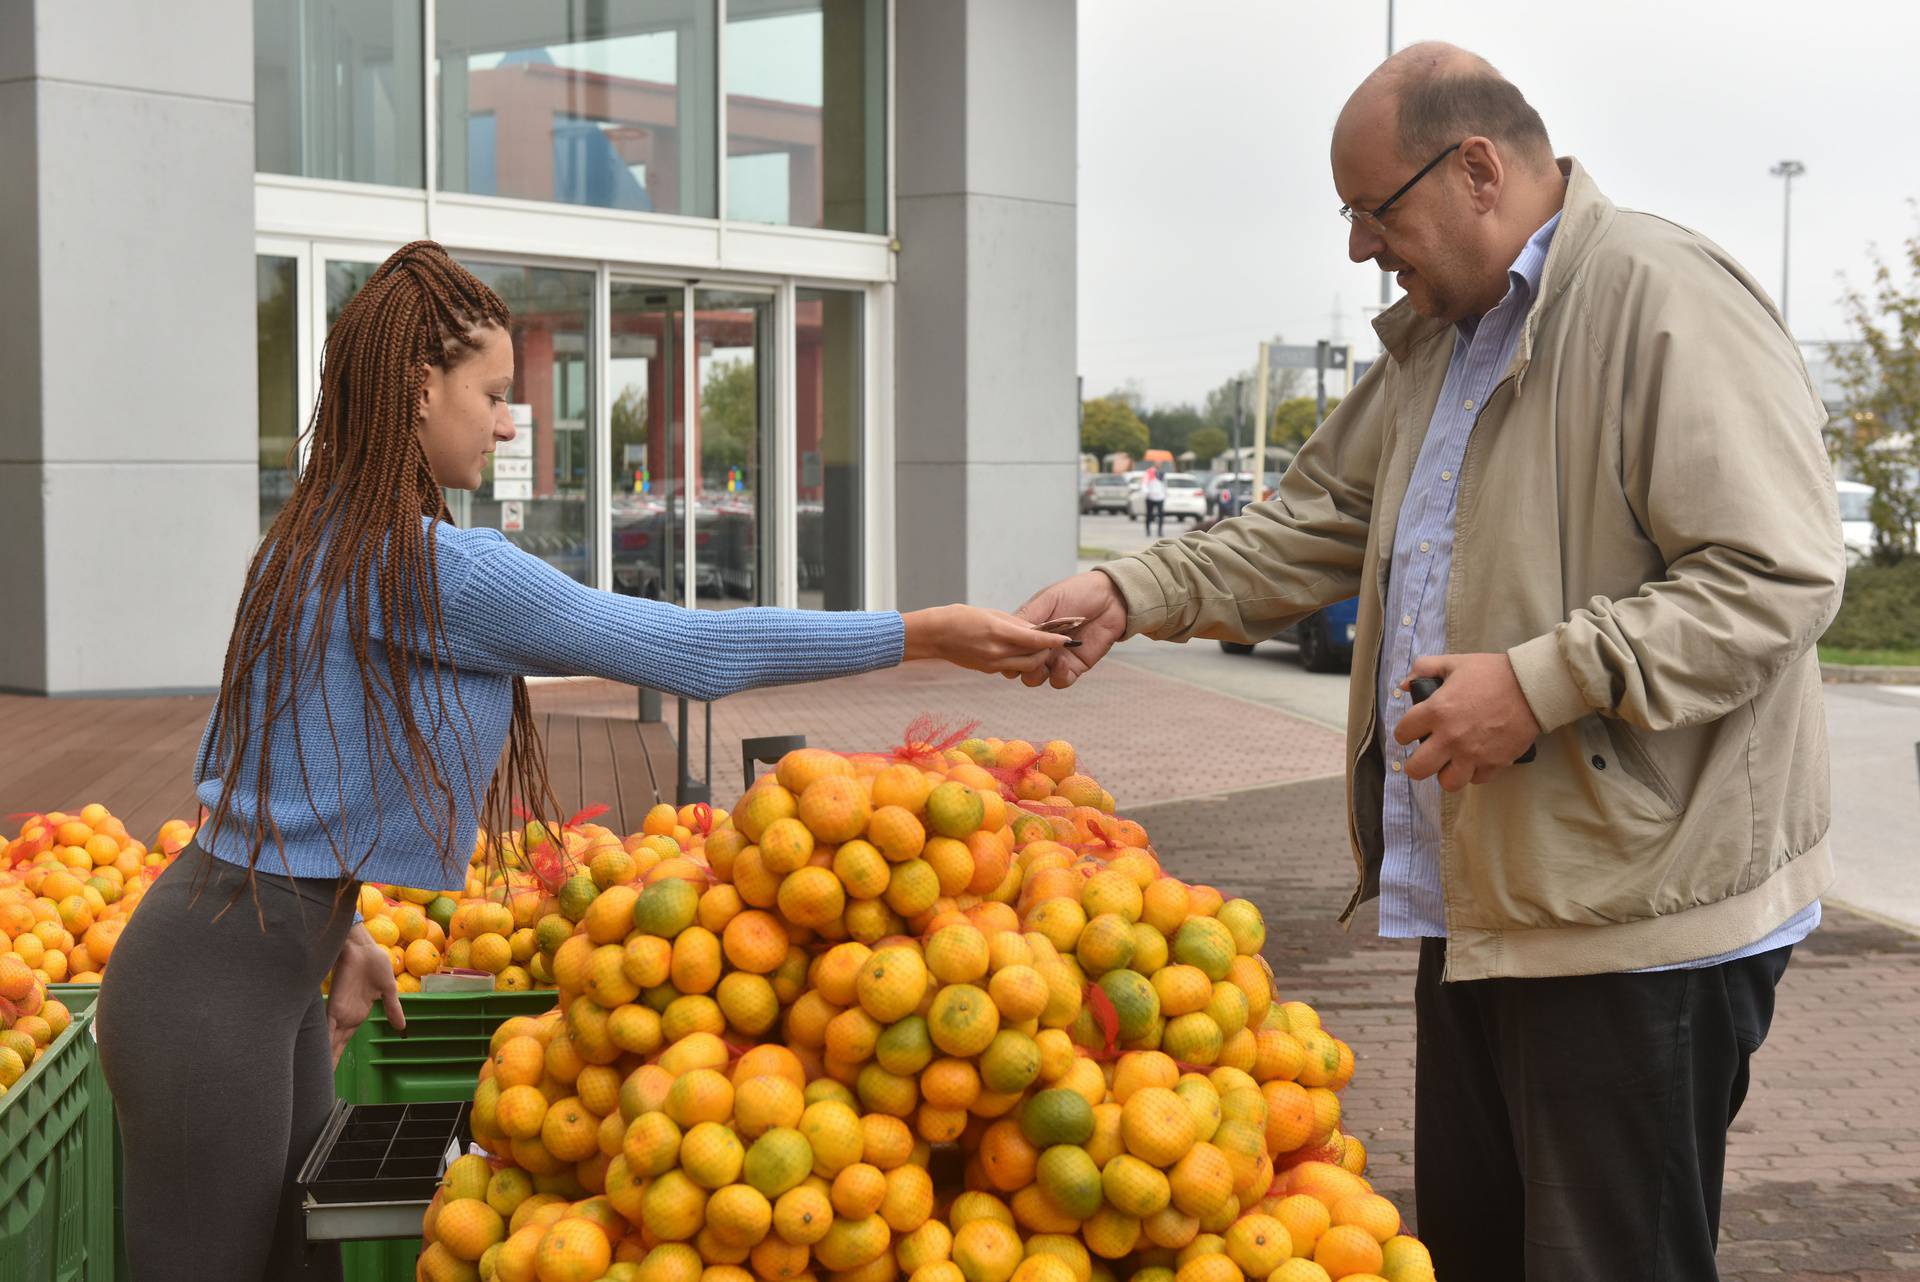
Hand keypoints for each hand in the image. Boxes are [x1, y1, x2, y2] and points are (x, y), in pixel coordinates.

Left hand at [327, 923, 404, 1066]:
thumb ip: (392, 1009)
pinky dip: (323, 1044)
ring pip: (327, 1042)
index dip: (338, 1056)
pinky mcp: (333, 1006)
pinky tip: (320, 1059)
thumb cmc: (374, 963)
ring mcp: (337, 1013)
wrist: (363, 947)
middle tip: (318, 1088)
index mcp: (356, 1015)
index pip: (343, 1041)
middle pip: (334, 1046)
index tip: (331, 1074)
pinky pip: (326, 1029)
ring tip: (316, 1080)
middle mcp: (344, 1017)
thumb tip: (402, 1027)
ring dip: (323, 1059)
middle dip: (328, 1065)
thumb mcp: (388, 990)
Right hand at [901, 605, 1071, 676]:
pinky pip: (1011, 669)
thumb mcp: (989, 612)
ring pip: (1026, 668)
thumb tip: (1035, 628)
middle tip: (1054, 641)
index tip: (1067, 638)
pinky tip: (1020, 652)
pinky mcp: (987, 670)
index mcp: (998, 632)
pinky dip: (1021, 661)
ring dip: (1036, 659)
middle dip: (1048, 651)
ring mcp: (992, 664)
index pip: (1034, 638)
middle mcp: (997, 652)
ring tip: (1039, 648)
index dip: (1053, 639)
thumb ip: (1014, 622)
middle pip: (1034, 657)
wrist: (930, 634)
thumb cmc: (958, 616)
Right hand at [1012, 572, 1128, 688]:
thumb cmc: (1076, 592)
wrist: (1110, 597)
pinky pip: (1059, 681)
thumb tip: (1005, 631)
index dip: (1006, 651)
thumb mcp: (1047, 600)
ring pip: (1034, 678)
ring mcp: (1055, 658)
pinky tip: (1063, 662)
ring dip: (1036, 672)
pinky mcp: (1074, 667)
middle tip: (1030, 653)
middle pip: (1018, 667)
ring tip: (1047, 658)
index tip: (1009, 648)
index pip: (1008, 647)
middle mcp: (1038, 646)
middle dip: (1020, 664)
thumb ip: (1027, 616)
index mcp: (1028, 630)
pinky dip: (1058, 675)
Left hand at [1393, 653, 1540, 790]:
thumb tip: (1404, 685)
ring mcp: (1473, 754)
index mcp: (1436, 711)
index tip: (1412, 731)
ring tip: (1451, 762)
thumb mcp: (1454, 662)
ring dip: (1446, 773)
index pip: (1402, 733)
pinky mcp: (1495, 763)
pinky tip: (1476, 760)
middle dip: (1417, 763)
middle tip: (1426, 754)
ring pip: (1447, 783)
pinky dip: (1474, 772)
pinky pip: (1477, 779)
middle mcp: (1450, 738)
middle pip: (1417, 769)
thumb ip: (1424, 668)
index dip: (1404, 732)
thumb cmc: (1492, 673)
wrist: (1532, 686)